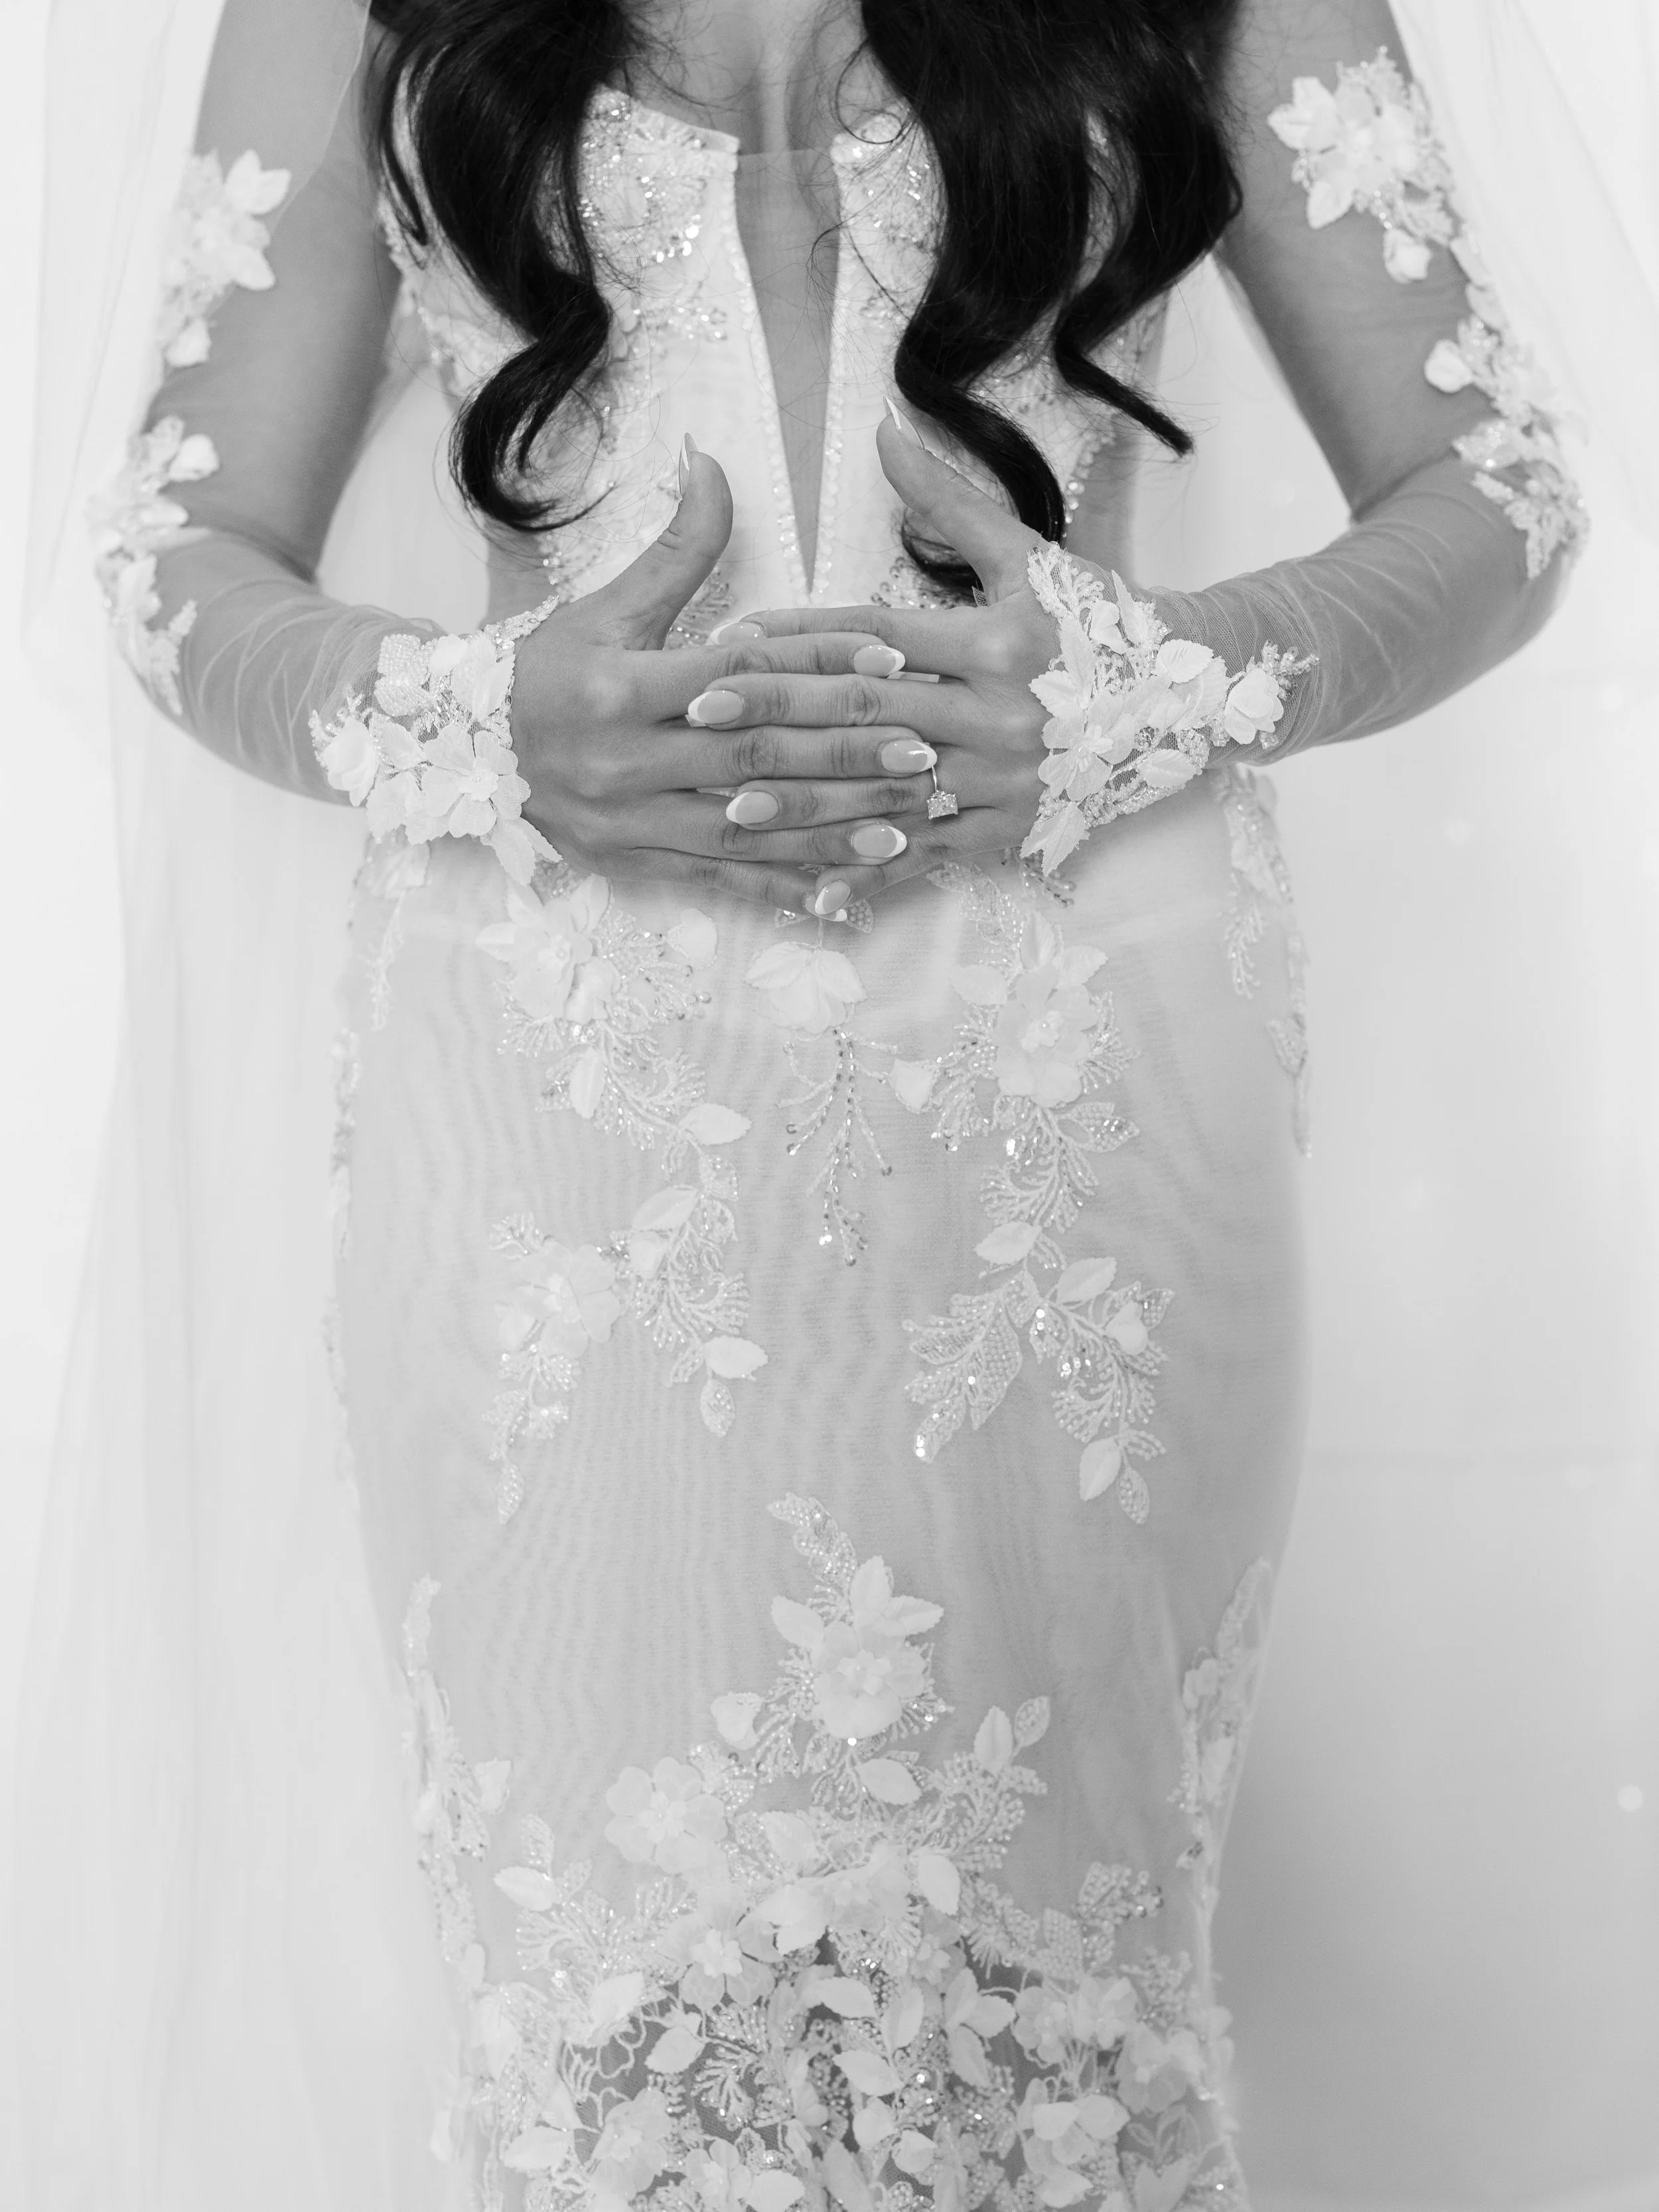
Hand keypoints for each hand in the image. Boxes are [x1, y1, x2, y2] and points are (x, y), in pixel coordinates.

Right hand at [509, 444, 941, 909]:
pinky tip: (838, 898)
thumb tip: (712, 462)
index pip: (740, 675)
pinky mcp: (636, 864)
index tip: (888, 661)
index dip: (817, 667)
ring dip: (829, 830)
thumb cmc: (548, 671)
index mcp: (620, 688)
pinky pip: (720, 881)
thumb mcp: (605, 606)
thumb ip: (676, 549)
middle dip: (844, 755)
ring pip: (747, 829)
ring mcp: (631, 822)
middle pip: (755, 755)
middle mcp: (625, 761)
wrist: (467, 751)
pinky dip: (780, 890)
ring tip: (903, 825)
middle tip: (922, 750)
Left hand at [697, 419, 1073, 907]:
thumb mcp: (1027, 554)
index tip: (727, 647)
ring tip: (735, 811)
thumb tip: (882, 427)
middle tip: (698, 724)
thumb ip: (947, 498)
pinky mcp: (1011, 833)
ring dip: (809, 808)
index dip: (797, 642)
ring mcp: (1004, 783)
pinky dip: (870, 875)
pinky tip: (814, 890)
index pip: (874, 640)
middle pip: (868, 719)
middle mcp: (997, 717)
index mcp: (994, 644)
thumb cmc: (1097, 620)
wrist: (1187, 698)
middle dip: (779, 721)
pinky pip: (930, 859)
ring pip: (888, 798)